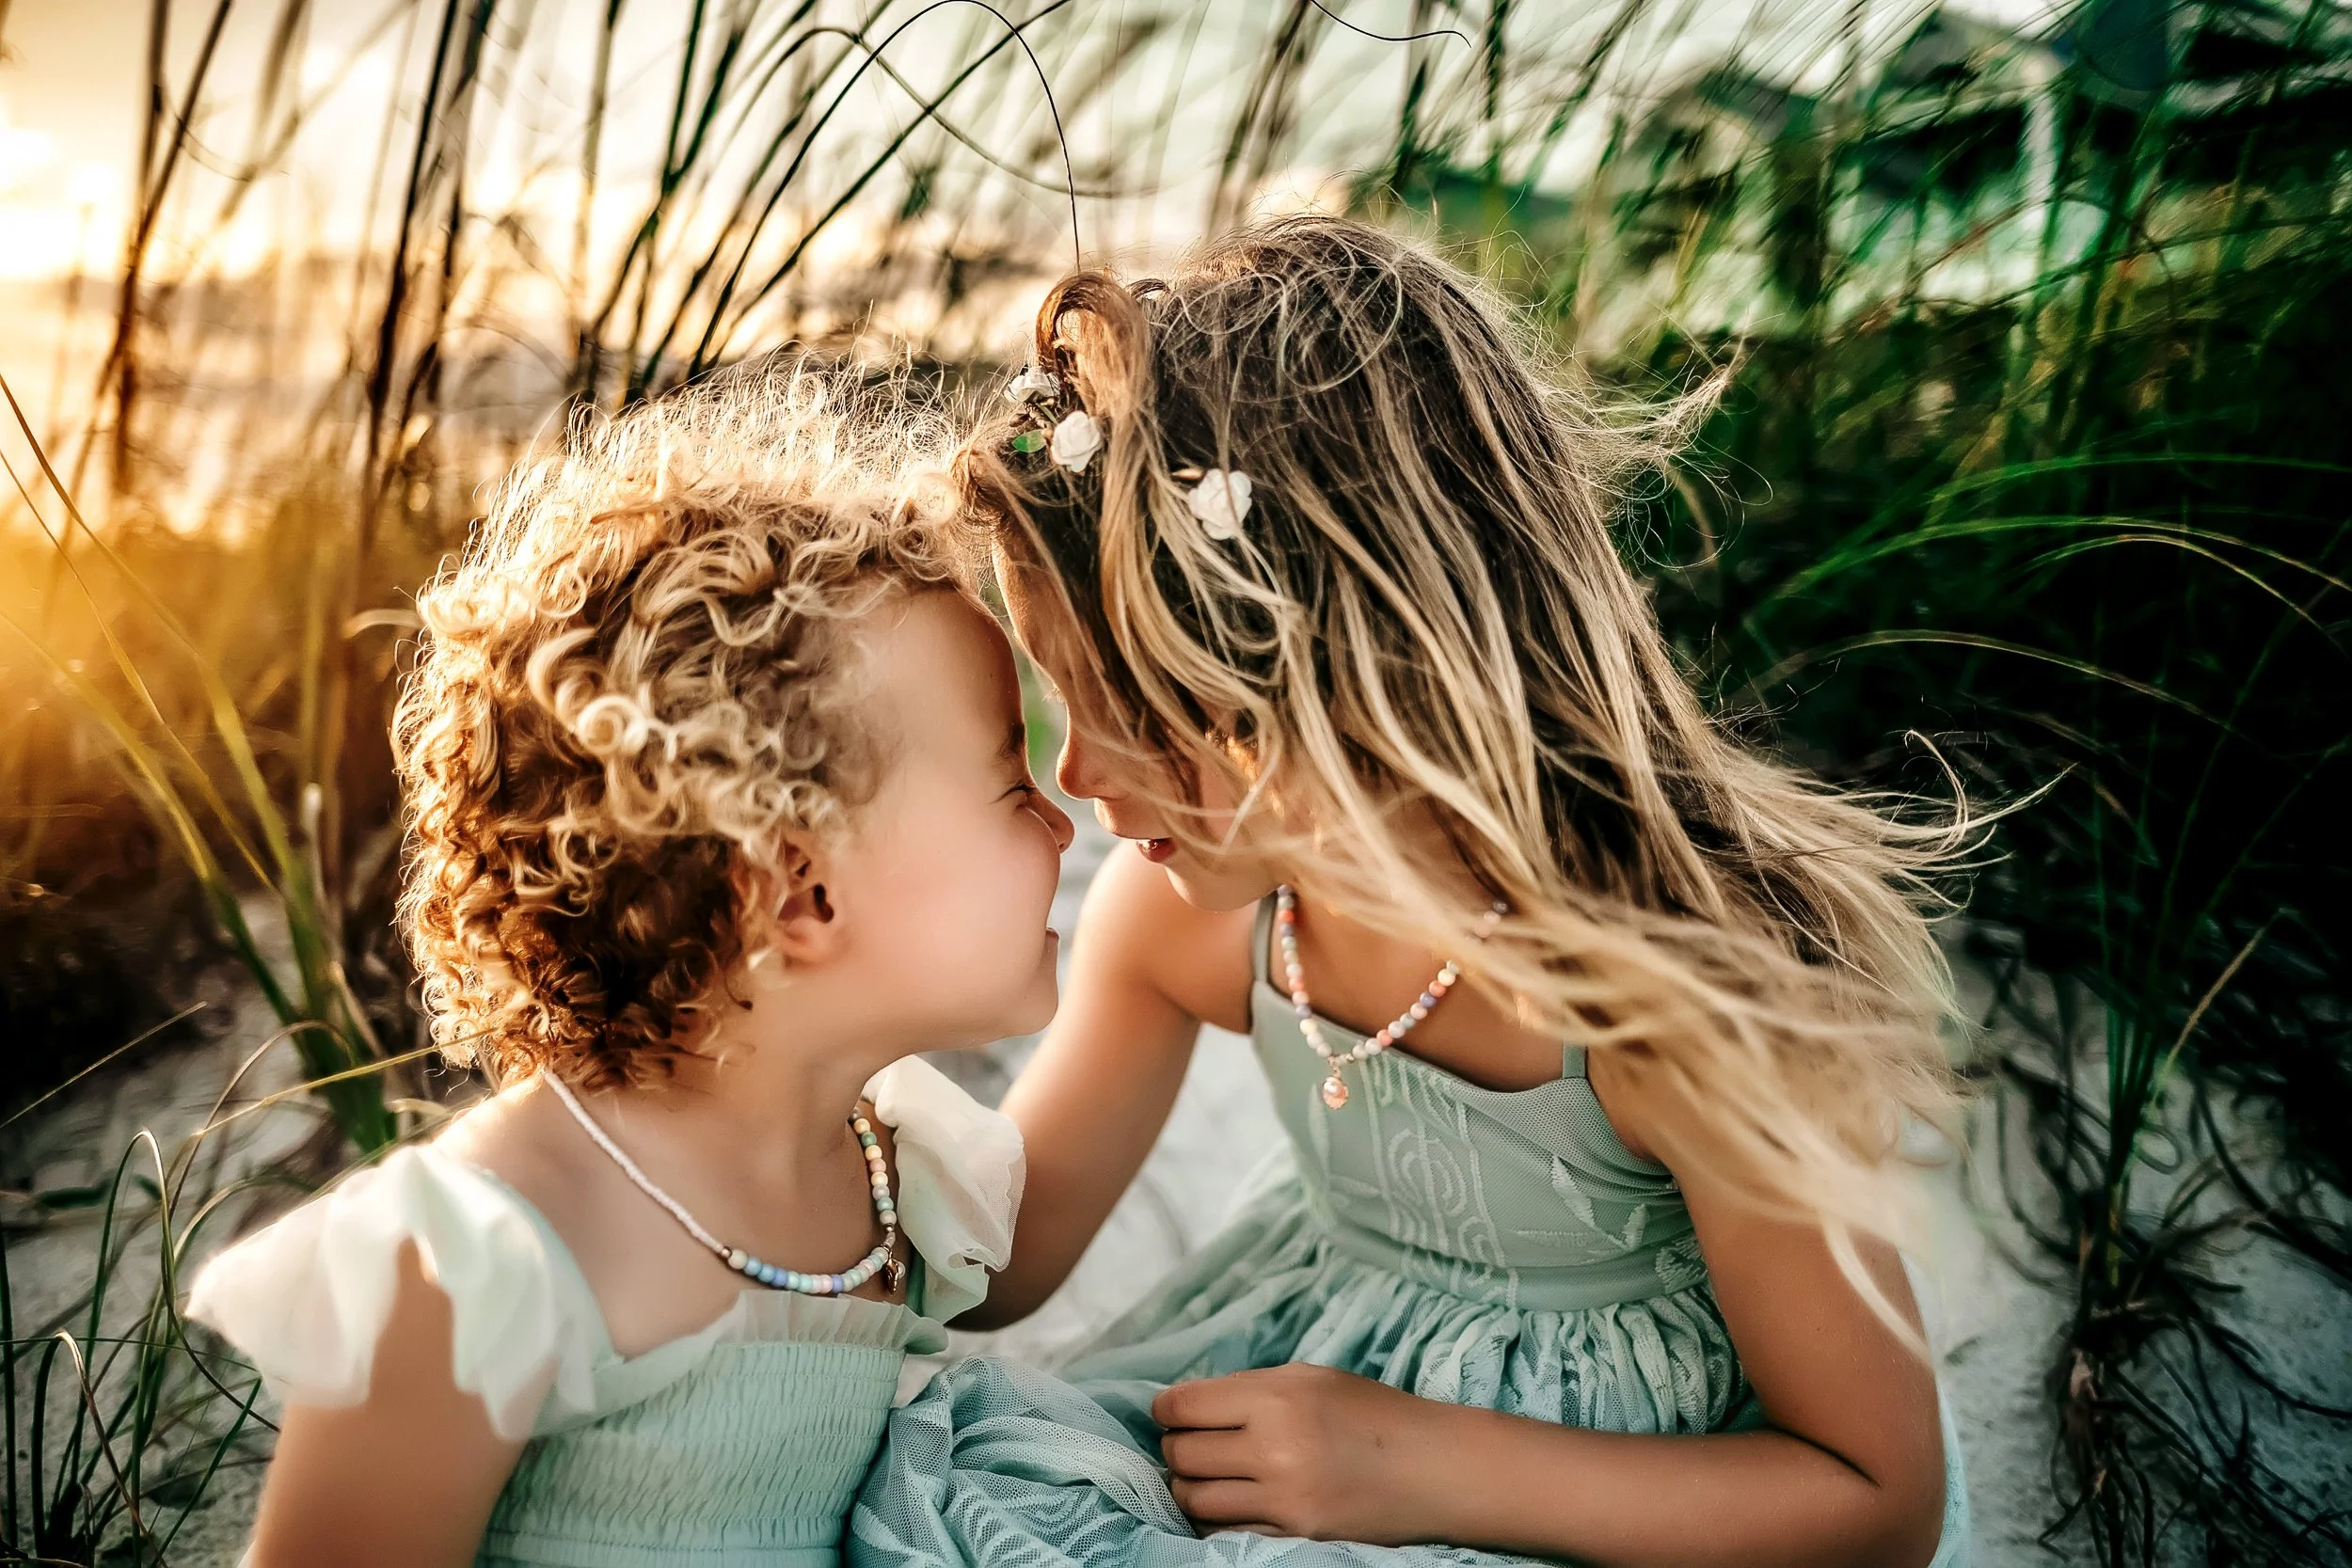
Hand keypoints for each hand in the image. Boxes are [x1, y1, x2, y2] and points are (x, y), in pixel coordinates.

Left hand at [1152, 1363, 1453, 1543]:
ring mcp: (1282, 1498)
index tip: (1169, 1411)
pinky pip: (1225, 1531)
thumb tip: (1189, 1402)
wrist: (1433, 1469)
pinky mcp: (1292, 1535)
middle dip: (1177, 1446)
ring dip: (1190, 1486)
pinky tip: (1232, 1501)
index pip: (1184, 1405)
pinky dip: (1217, 1517)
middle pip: (1182, 1453)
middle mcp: (1274, 1447)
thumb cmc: (1372, 1414)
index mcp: (1277, 1397)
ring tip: (1208, 1475)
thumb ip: (1250, 1388)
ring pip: (1193, 1498)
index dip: (1166, 1408)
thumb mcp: (1311, 1378)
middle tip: (1190, 1441)